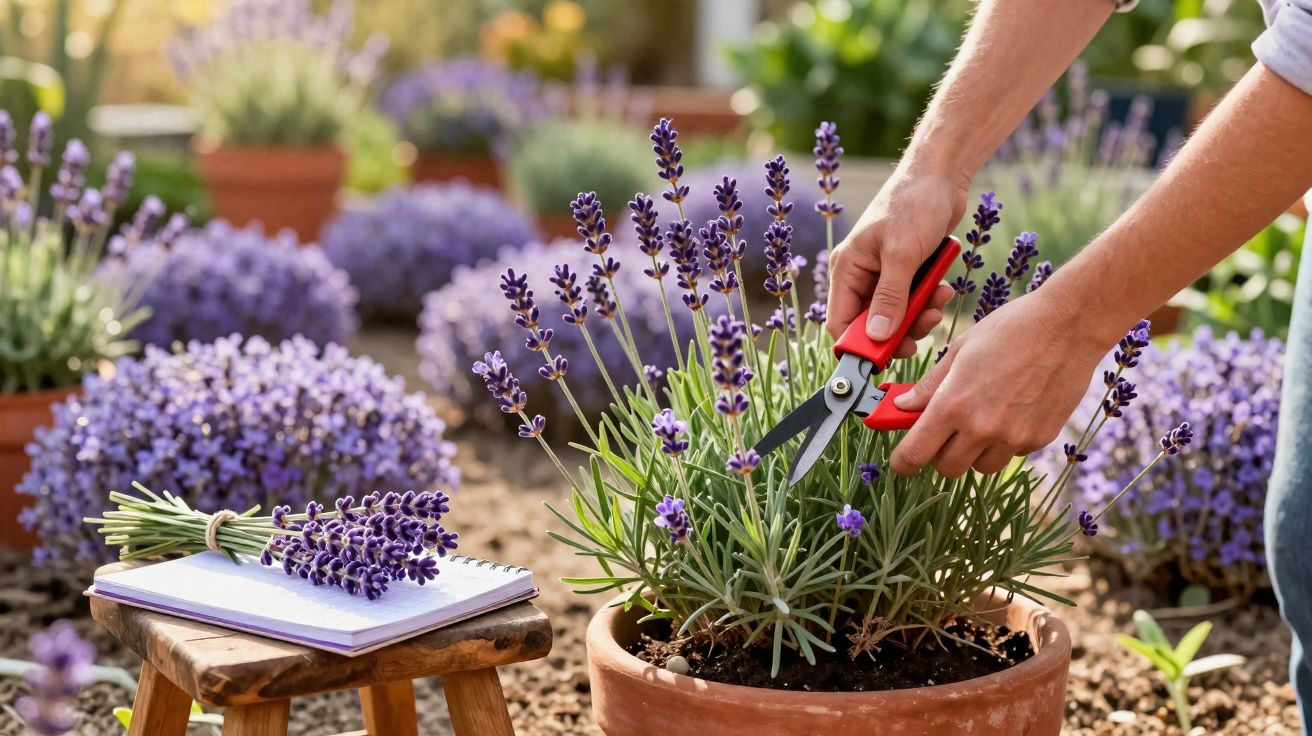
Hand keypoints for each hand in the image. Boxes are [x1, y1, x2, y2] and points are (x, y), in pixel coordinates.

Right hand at [827, 168, 969, 347]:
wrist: (941, 175)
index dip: (859, 345)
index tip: (884, 359)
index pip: (841, 322)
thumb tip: (878, 338)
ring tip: (939, 302)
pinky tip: (944, 288)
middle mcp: (860, 275)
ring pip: (896, 316)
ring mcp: (883, 274)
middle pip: (871, 324)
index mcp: (846, 268)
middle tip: (923, 330)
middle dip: (898, 330)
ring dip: (919, 316)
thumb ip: (889, 298)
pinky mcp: (906, 272)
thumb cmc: (914, 204)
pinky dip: (929, 300)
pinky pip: (913, 301)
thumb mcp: (902, 254)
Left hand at [888, 291, 1108, 476]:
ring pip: (980, 467)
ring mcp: (1013, 437)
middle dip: (940, 453)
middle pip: (947, 468)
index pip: (915, 454)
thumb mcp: (960, 350)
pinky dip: (1005, 442)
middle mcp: (982, 428)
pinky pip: (1011, 454)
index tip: (903, 460)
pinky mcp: (1040, 438)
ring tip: (983, 417)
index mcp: (953, 404)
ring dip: (974, 452)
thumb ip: (929, 386)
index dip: (903, 462)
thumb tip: (903, 406)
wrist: (1068, 326)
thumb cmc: (1009, 329)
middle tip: (946, 430)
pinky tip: (1013, 410)